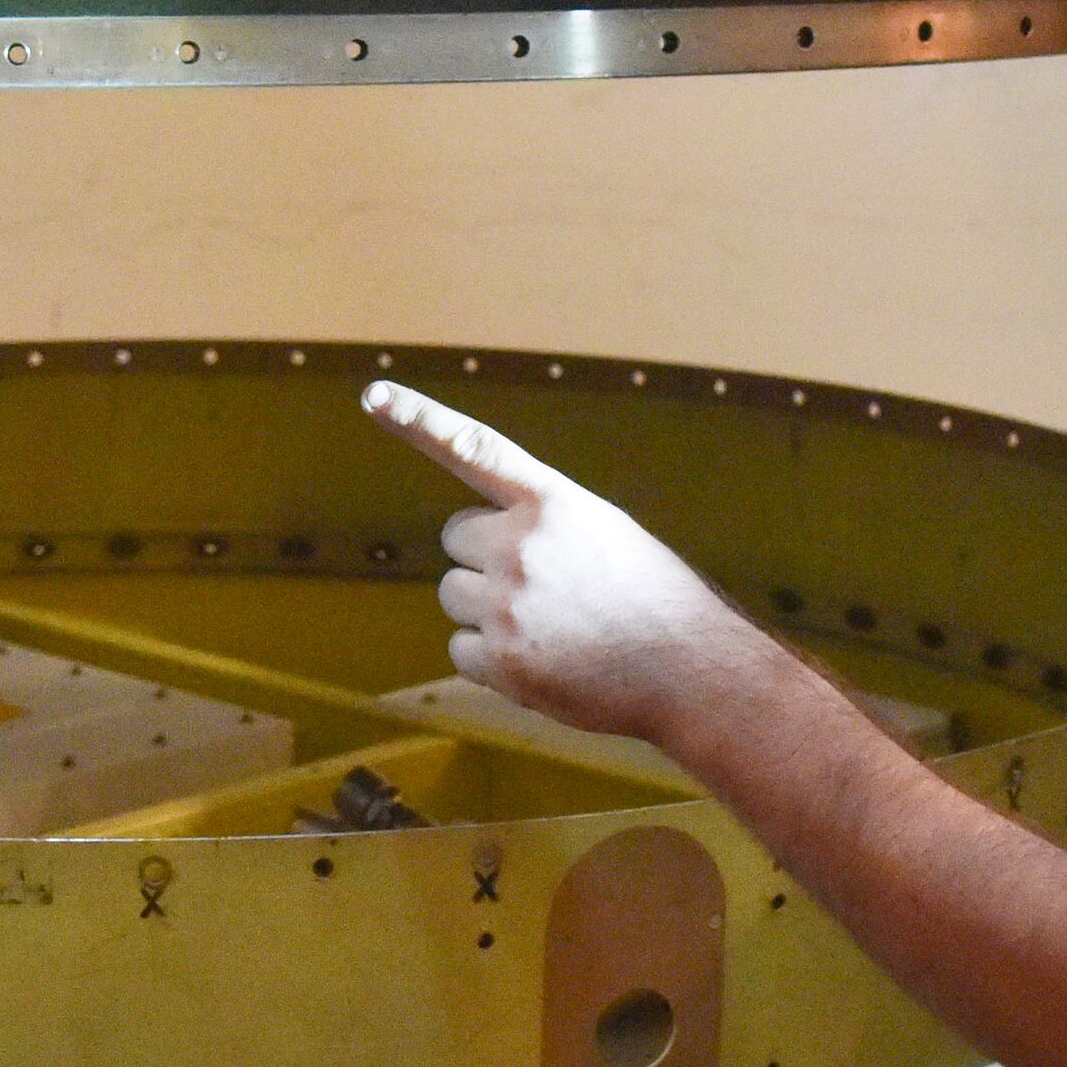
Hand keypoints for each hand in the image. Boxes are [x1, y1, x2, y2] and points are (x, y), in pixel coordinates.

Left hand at [360, 381, 776, 743]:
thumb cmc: (655, 601)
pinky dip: (492, 661)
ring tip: (551, 627)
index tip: (376, 396)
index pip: (476, 449)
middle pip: (456, 540)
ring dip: (487, 612)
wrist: (690, 671)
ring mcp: (507, 604)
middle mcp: (522, 545)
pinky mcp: (502, 659)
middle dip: (484, 561)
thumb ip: (543, 527)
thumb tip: (490, 548)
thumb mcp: (606, 533)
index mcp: (554, 503)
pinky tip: (543, 661)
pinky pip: (461, 651)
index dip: (421, 420)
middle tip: (543, 587)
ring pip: (454, 596)